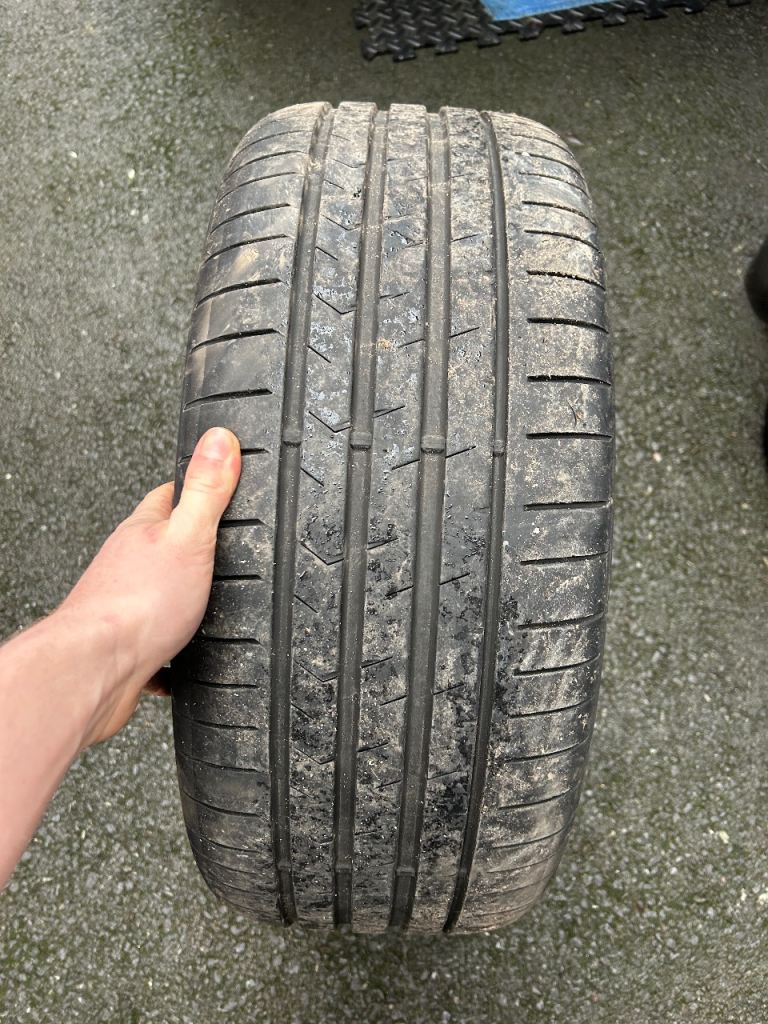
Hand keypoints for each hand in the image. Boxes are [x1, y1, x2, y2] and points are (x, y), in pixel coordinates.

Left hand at [59, 427, 240, 744]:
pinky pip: (155, 639)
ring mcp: (124, 603)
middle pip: (162, 543)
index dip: (194, 485)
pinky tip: (189, 653)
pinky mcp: (127, 645)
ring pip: (156, 590)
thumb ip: (206, 490)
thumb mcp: (188, 537)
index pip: (170, 495)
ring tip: (208, 597)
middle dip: (189, 543)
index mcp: (144, 531)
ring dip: (179, 594)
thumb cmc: (136, 605)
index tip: (213, 479)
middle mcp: (129, 563)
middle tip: (217, 543)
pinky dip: (174, 645)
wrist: (96, 669)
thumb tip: (219, 438)